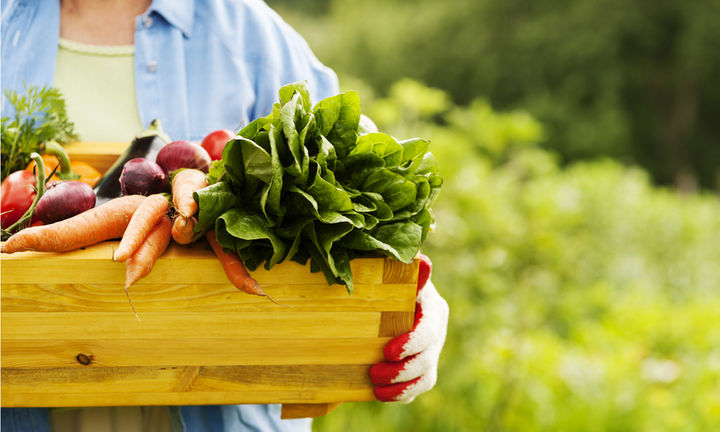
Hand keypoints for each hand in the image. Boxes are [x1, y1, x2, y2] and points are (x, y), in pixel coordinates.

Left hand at [369, 254, 448, 402]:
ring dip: (401, 385)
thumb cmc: (385, 283)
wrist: (380, 301)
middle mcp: (436, 331)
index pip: (428, 329)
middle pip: (428, 357)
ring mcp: (431, 351)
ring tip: (376, 387)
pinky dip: (401, 394)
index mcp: (432, 307)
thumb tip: (423, 260)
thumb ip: (406, 272)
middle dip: (402, 369)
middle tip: (374, 372)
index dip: (411, 343)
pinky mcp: (423, 369)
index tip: (388, 351)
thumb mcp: (393, 275)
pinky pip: (418, 388)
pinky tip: (381, 394)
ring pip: (426, 377)